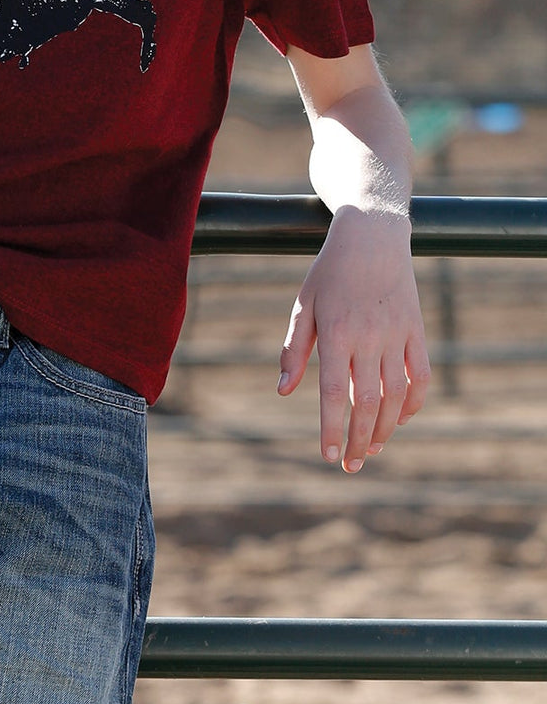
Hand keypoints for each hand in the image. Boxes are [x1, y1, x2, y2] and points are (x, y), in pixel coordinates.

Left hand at [277, 207, 430, 472]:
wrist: (372, 236)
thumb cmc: (330, 273)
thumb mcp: (303, 305)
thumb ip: (293, 350)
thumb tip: (283, 391)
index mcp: (335, 331)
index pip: (332, 391)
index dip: (332, 428)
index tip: (329, 456)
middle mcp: (368, 337)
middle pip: (367, 402)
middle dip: (360, 440)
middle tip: (352, 466)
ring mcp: (396, 335)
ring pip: (396, 395)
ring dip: (386, 429)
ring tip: (372, 450)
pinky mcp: (416, 331)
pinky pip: (421, 375)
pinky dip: (413, 403)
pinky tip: (399, 420)